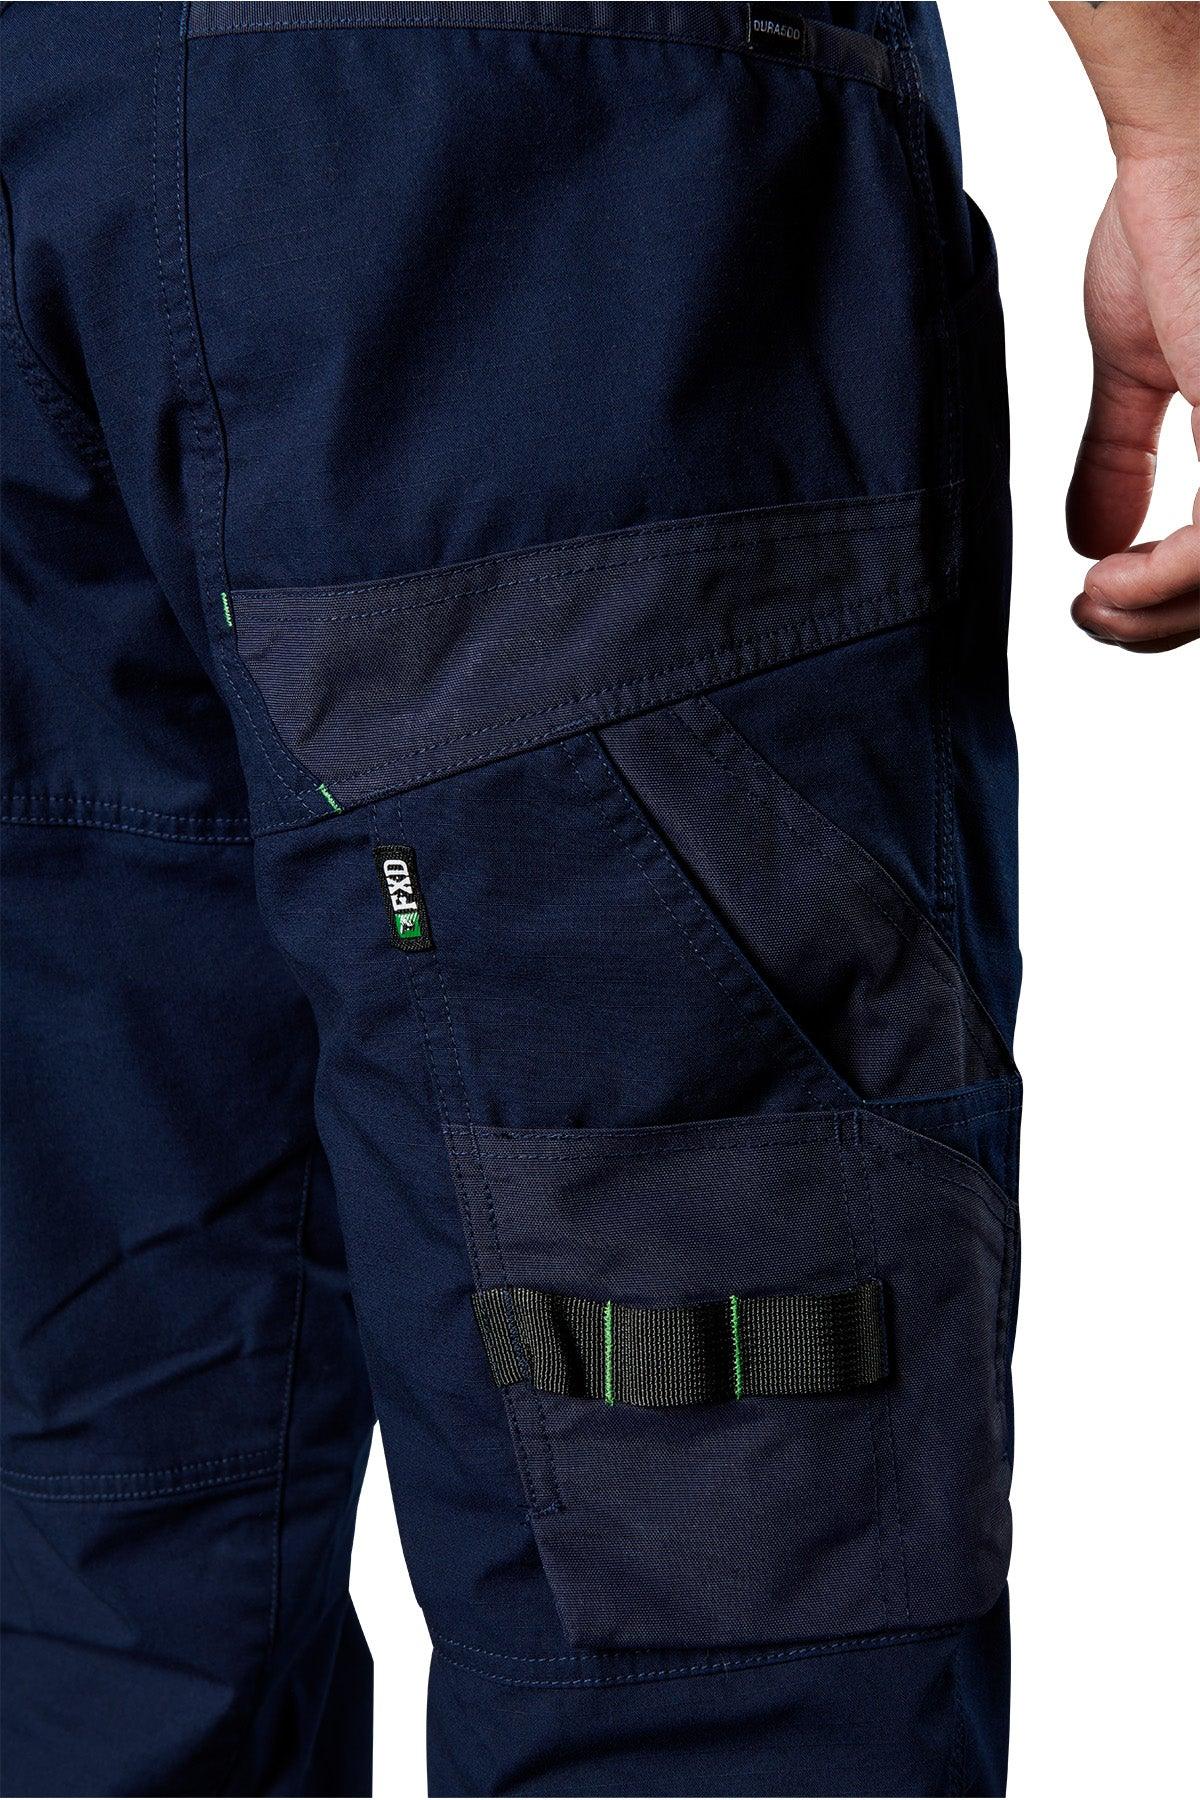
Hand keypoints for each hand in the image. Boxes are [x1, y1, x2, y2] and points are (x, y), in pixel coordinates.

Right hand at [1068, 152, 1198, 650]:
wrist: (1186, 140)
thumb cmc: (1178, 214)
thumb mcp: (1144, 364)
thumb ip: (1124, 455)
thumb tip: (1090, 540)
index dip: (1177, 596)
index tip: (1098, 599)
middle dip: (1163, 623)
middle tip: (1091, 615)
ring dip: (1153, 618)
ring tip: (1091, 605)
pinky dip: (1155, 588)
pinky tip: (1101, 583)